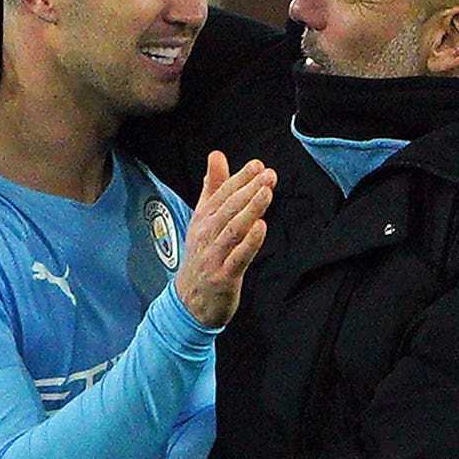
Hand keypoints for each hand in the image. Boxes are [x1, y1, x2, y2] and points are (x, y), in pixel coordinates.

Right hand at [175, 151, 275, 327]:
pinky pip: (238, 257)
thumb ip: (212, 187)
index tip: (257, 165)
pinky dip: (249, 242)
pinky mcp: (223, 277)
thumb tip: (217, 155)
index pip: (221, 194)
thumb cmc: (202, 256)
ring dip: (250, 210)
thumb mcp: (203, 219)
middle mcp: (205, 236)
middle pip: (228, 209)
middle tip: (268, 175)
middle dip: (248, 190)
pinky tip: (261, 227)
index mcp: (202, 220)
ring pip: (232, 229)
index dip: (239, 178)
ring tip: (267, 193)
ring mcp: (213, 256)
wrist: (189, 302)